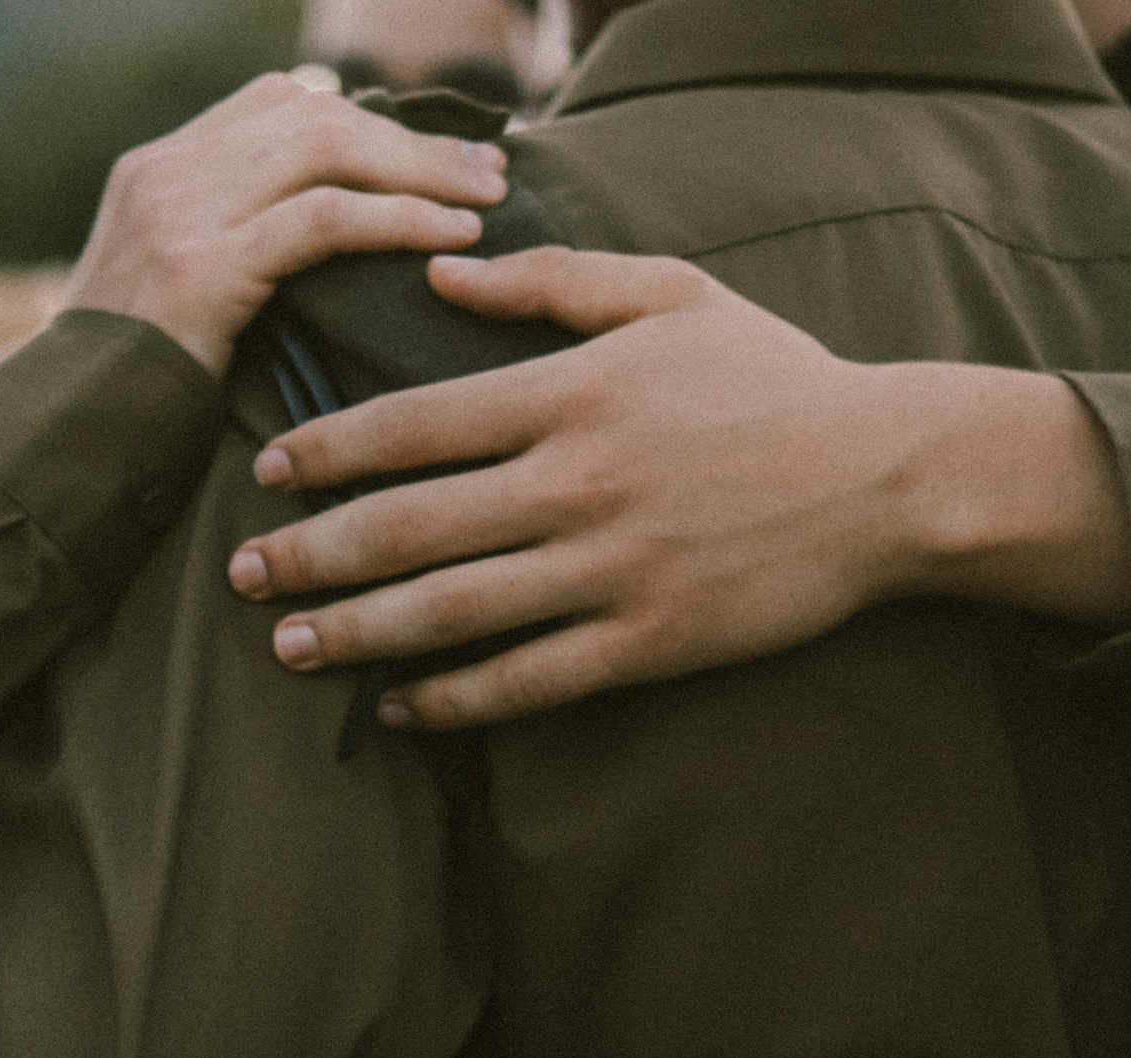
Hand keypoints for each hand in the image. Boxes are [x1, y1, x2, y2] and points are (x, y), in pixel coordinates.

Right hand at [62, 75, 510, 375]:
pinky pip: (323, 220)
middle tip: (488, 171)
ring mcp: (178, 213)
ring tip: (488, 199)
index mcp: (157, 167)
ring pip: (325, 151)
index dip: (366, 120)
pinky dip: (398, 221)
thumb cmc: (135, 388)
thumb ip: (234, 247)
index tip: (435, 157)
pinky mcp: (200, 267)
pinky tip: (451, 237)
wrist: (63, 437)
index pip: (276, 103)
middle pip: (313, 115)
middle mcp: (164, 172)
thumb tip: (335, 236)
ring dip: (420, 172)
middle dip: (411, 141)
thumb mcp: (177, 295)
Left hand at [226, 247, 1130, 728]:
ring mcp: (610, 570)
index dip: (326, 451)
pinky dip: (455, 701)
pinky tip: (399, 710)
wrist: (888, 477)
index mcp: (570, 395)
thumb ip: (549, 282)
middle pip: (408, 525)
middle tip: (242, 575)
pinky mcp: (648, 642)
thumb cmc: (774, 378)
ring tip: (291, 648)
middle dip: (311, 553)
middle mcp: (575, 484)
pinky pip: (529, 682)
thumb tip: (441, 274)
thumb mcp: (669, 296)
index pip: (412, 424)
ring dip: (358, 633)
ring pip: (452, 611)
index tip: (267, 472)